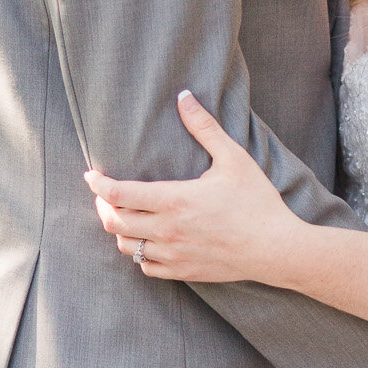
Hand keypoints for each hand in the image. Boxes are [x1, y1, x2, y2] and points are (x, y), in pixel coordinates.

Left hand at [84, 91, 294, 281]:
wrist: (276, 248)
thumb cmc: (257, 201)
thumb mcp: (233, 158)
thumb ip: (204, 127)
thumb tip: (183, 96)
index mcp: (175, 200)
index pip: (120, 194)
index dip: (98, 184)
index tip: (91, 176)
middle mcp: (167, 230)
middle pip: (115, 222)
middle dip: (103, 206)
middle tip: (105, 195)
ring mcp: (173, 254)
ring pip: (126, 247)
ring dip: (119, 231)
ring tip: (124, 216)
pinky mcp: (183, 272)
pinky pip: (146, 267)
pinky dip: (139, 254)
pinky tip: (147, 242)